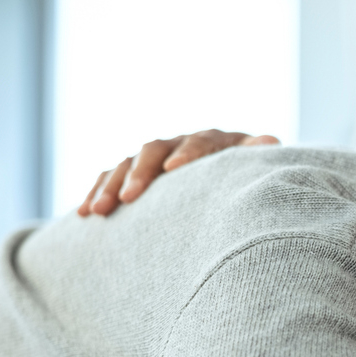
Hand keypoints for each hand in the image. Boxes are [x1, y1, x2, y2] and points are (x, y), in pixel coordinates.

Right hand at [77, 129, 278, 216]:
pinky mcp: (135, 173)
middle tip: (131, 198)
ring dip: (111, 187)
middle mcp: (180, 144)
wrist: (230, 181)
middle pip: (154, 150)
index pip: (200, 142)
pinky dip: (96, 193)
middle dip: (140, 173)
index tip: (174, 169)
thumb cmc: (248, 179)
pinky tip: (84, 215)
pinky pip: (109, 178)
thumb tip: (271, 141)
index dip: (188, 154)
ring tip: (99, 212)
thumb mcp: (254, 168)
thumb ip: (256, 155)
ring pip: (126, 164)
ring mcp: (154, 157)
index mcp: (213, 141)